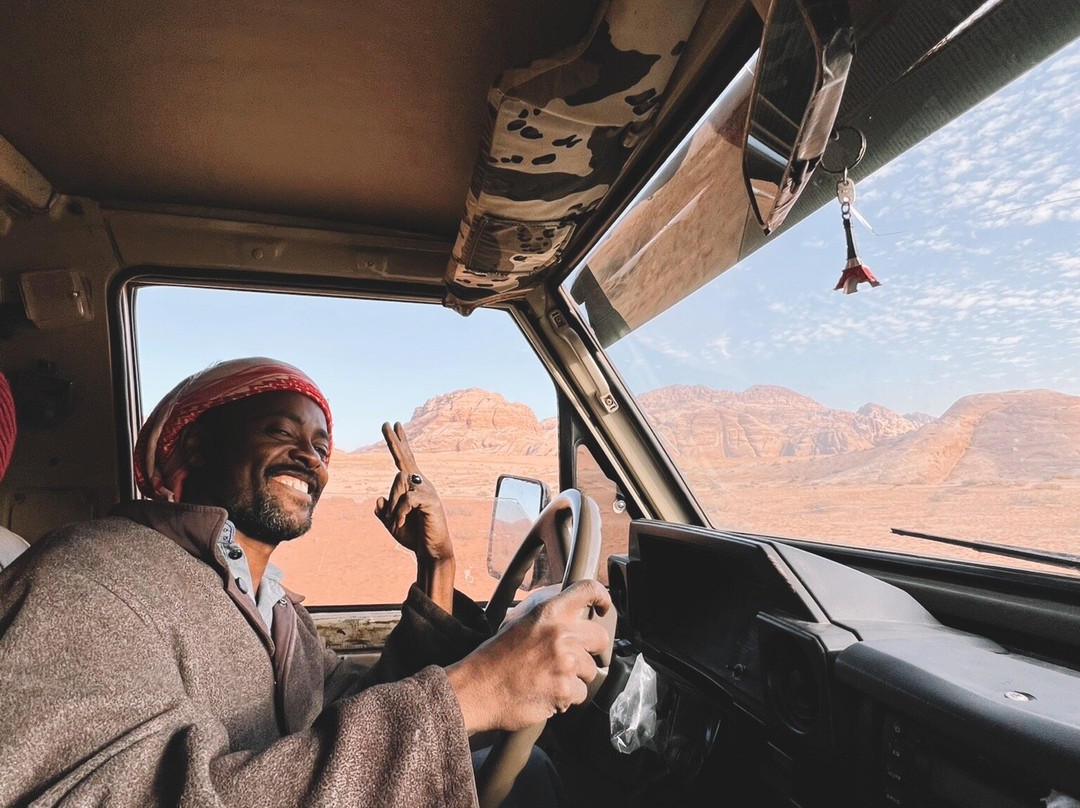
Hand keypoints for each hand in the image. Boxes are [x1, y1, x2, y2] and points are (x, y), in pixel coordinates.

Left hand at [374, 422, 454, 609]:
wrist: (431, 551)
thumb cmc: (414, 536)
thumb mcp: (393, 523)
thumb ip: (385, 512)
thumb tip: (378, 500)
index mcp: (413, 486)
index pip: (405, 460)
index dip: (399, 443)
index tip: (394, 425)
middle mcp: (421, 483)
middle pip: (404, 460)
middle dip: (395, 441)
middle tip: (387, 423)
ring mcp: (428, 491)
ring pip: (399, 484)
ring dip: (392, 506)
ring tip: (397, 522)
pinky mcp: (431, 501)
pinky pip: (406, 500)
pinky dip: (399, 513)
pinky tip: (401, 522)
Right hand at [445, 579, 612, 733]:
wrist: (476, 689)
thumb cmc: (493, 657)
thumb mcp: (517, 621)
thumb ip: (546, 614)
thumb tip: (570, 607)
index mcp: (548, 612)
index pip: (588, 590)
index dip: (602, 597)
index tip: (604, 608)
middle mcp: (560, 633)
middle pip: (601, 638)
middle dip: (592, 650)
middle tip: (573, 658)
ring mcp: (565, 662)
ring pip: (591, 670)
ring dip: (574, 677)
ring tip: (547, 679)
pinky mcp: (565, 690)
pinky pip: (581, 693)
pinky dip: (566, 698)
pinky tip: (545, 693)